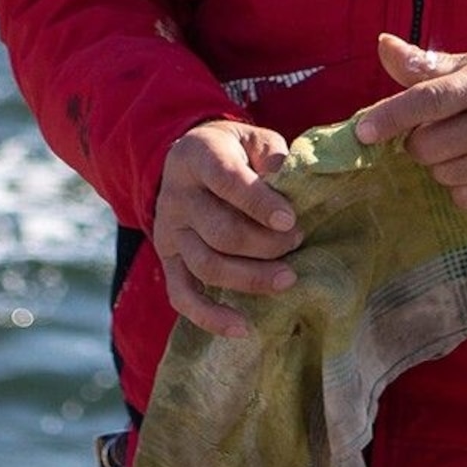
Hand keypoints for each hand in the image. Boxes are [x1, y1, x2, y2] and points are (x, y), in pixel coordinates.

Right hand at [150, 118, 298, 339]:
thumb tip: (290, 182)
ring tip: (288, 277)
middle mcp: (177, 197)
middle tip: (298, 241)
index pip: (226, 179)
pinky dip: (210, 317)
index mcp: (198, 156)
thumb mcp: (251, 138)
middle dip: (265, 244)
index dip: (259, 202)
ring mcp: (169, 232)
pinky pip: (182, 296)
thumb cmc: (234, 152)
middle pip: (219, 231)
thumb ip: (271, 155)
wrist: (189, 160)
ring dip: (251, 278)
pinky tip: (242, 328)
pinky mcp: (168, 260)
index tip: (289, 220)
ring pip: (207, 266)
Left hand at [351, 33, 466, 214]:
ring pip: (441, 174)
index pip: (431, 99)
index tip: (363, 131)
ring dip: (443, 163)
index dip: (392, 115)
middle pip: (427, 146)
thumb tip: (383, 46)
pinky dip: (463, 186)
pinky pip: (462, 198)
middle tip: (444, 129)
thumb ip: (428, 65)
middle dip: (422, 141)